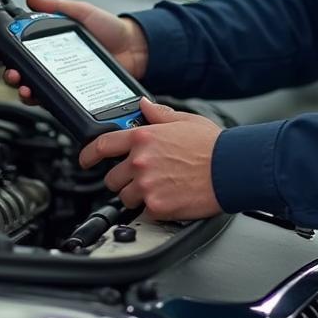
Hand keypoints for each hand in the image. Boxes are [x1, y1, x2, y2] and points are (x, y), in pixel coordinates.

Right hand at [0, 0, 148, 103]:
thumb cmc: (111, 29)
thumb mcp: (81, 11)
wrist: (135, 48)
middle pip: (18, 69)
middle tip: (8, 69)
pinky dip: (39, 98)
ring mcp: (60, 78)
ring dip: (20, 87)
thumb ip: (56, 6)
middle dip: (7, 70)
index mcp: (49, 40)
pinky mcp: (70, 93)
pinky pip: (50, 99)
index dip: (2, 48)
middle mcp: (51, 61)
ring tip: (21, 83)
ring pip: (30, 86)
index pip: (17, 46)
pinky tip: (37, 94)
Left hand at [78, 97, 223, 220]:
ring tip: (161, 188)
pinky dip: (155, 208)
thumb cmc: (213, 146)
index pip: (102, 145)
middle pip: (112, 178)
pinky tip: (171, 198)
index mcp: (144, 137)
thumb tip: (144, 105)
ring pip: (126, 197)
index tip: (85, 160)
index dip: (88, 155)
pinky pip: (144, 212)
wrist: (231, 169)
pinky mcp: (156, 206)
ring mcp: (146, 185)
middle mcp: (140, 161)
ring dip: (137, 195)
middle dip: (123, 179)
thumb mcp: (185, 120)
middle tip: (142, 177)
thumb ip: (159, 114)